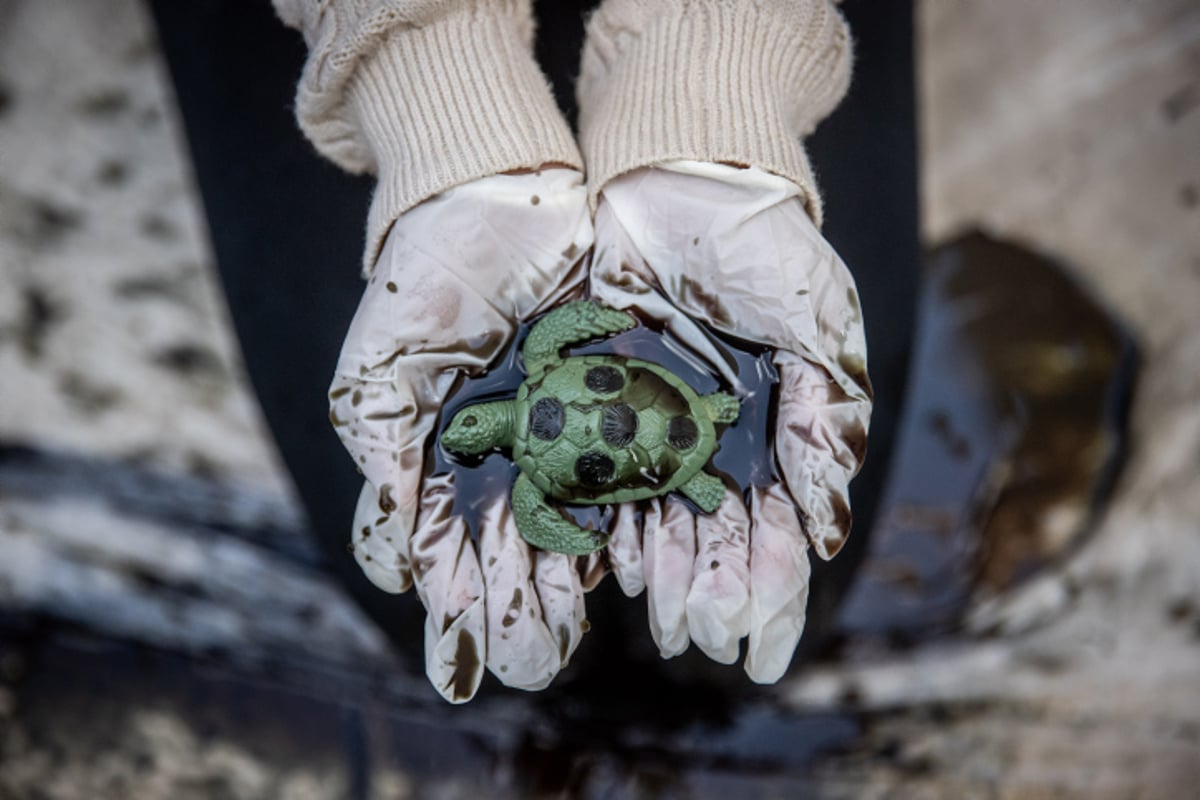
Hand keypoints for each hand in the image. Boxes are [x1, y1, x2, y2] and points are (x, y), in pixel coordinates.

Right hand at [329, 170, 594, 701]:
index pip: (451, 553)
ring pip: (577, 527)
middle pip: (518, 556)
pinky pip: (632, 472)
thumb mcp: (378, 376)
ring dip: (580, 581)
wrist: (502, 196)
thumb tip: (405, 572)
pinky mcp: (624, 403)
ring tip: (582, 629)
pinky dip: (635, 517)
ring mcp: (571, 435)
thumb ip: (385, 466)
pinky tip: (634, 558)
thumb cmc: (426, 283)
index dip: (460, 603)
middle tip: (536, 661)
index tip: (469, 656)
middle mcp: (513, 460)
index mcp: (451, 461)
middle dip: (526, 613)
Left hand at [590, 161, 871, 681]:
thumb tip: (829, 531)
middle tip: (704, 639)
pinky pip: (600, 476)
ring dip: (663, 575)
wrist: (677, 175)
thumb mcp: (819, 322)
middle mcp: (710, 442)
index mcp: (770, 432)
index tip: (762, 646)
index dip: (771, 587)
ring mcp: (651, 427)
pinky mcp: (594, 405)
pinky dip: (607, 521)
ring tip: (664, 624)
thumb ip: (829, 422)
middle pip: (715, 538)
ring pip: (659, 519)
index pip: (777, 529)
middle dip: (712, 592)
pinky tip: (613, 563)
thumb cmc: (763, 245)